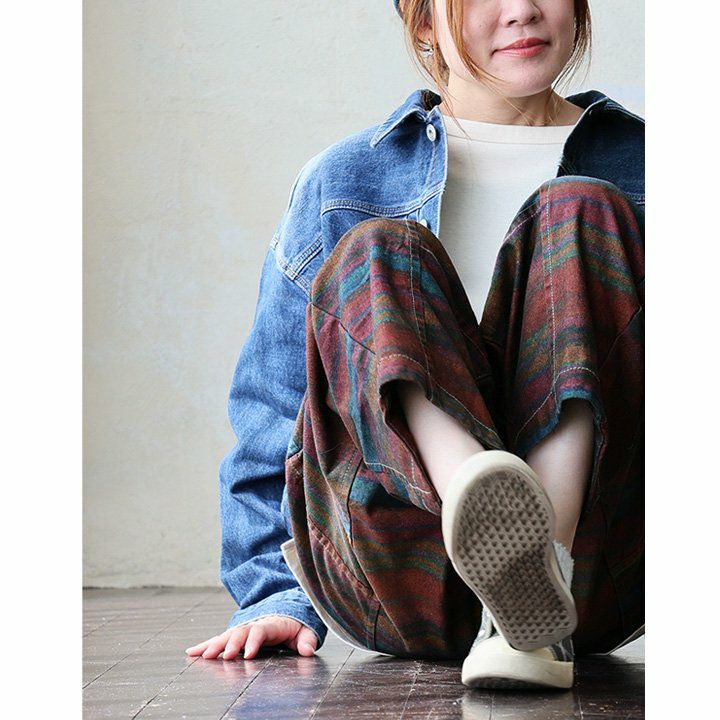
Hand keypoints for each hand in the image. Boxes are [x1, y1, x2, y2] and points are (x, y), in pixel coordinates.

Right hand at [185, 615, 316, 659]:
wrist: (285, 615)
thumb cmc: (295, 626)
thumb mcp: (305, 631)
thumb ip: (307, 640)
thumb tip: (308, 650)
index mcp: (271, 625)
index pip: (260, 631)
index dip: (254, 641)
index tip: (249, 654)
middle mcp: (253, 625)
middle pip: (240, 633)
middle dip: (230, 644)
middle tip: (221, 655)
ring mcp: (243, 630)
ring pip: (226, 636)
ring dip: (214, 644)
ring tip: (202, 655)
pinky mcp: (235, 636)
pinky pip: (219, 639)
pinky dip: (205, 645)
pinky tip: (192, 653)